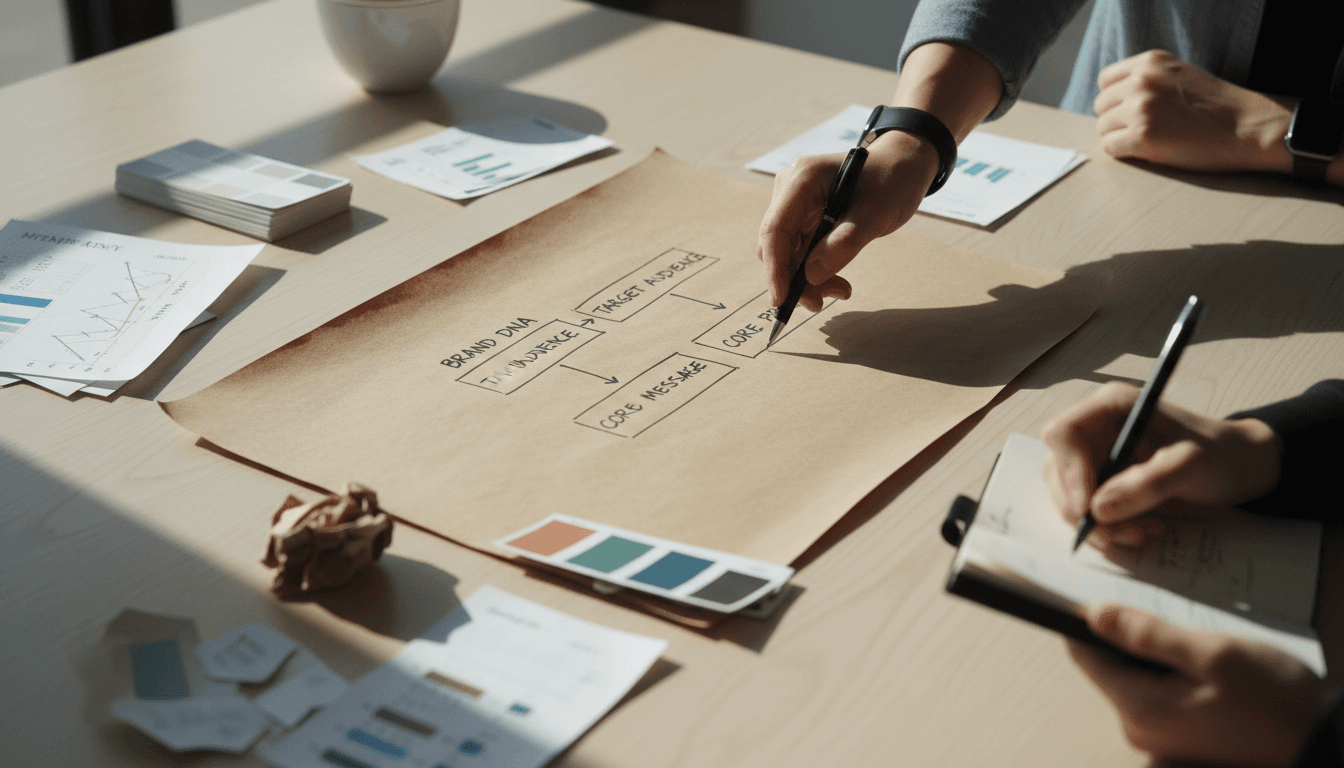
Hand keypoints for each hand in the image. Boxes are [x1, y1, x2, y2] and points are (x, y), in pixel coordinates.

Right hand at [757, 130, 937, 311]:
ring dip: (807, 278)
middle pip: (777, 244)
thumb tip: (811, 276)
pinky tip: (837, 282)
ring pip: (787, 253)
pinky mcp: (805, 217)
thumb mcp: (875, 213)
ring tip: (841, 291)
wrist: (904, 167)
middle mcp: (790, 190)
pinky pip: (801, 252)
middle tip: (820, 303)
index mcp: (802, 179)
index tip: (781, 299)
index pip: (775, 229)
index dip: (775, 267)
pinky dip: (815, 270)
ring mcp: (796, 204)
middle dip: (794, 278)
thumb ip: (845, 243)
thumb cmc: (893, 181)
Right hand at [1041, 382, 1278, 548]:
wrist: (1241, 470)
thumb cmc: (1221, 455)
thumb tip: (1099, 508)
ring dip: (1099, 525)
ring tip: (1142, 533)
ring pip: (1069, 497)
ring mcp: (1097, 460)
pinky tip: (1142, 530)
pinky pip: (1088, 514)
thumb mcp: (1191, 465)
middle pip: (1058, 471)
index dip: (1068, 470)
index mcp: (1111, 408)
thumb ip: (1147, 483)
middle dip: (1083, 509)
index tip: (1087, 508)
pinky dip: (1109, 530)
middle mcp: (1096, 431)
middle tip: (1116, 534)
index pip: (1064, 433)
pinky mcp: (1105, 486)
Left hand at [1069, 605, 1327, 766]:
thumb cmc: (1278, 703)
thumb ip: (1149, 635)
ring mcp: (1159, 734)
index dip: (1082, 618)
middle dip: (1126, 631)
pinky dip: (1170, 666)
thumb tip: (1095, 615)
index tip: (1092, 587)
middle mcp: (1140, 727)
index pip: (1083, 654)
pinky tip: (1201, 654)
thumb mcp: (1215, 655)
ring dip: (1153, 647)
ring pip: (1134, 673)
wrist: (1322, 742)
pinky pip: (1157, 688)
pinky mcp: (1180, 732)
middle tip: (1160, 604)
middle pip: (1108, 663)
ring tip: (1189, 630)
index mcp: (1139, 708)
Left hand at [1094, 50, 1293, 173]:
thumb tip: (1111, 100)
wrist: (1247, 127)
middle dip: (1116, 120)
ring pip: (1103, 128)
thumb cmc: (1215, 107)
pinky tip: (1147, 151)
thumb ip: (1147, 80)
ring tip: (1150, 140)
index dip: (1115, 99)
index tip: (1131, 111)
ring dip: (1120, 137)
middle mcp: (1141, 80)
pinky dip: (1124, 153)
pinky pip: (1110, 148)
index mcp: (1150, 62)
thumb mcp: (1178, 76)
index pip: (1105, 81)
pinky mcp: (1142, 136)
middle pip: (1101, 106)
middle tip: (1144, 130)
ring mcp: (1141, 108)